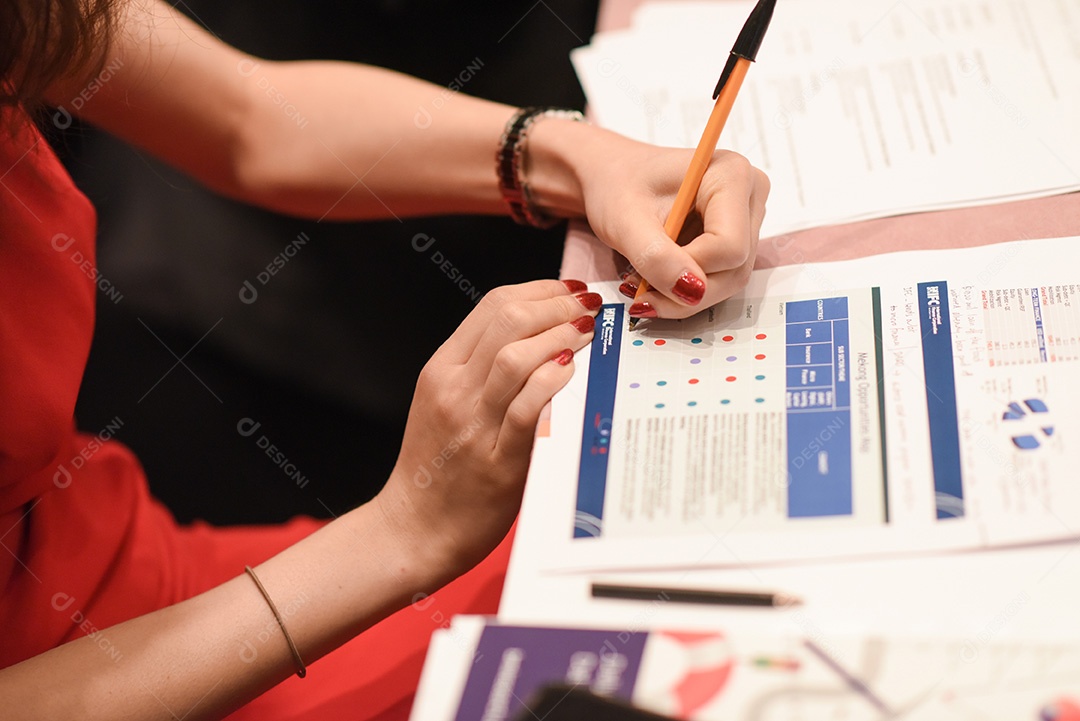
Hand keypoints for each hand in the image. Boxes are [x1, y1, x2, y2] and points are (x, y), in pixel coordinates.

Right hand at [373, 279, 599, 580]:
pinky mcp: (496, 461)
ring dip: (561, 335)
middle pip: (508, 320)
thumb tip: (536, 334)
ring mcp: (472, 424)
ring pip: (516, 356)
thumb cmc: (437, 469)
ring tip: (587, 332)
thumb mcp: (445, 404)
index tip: (569, 290)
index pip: (492, 306)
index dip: (539, 290)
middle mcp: (453, 389)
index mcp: (441, 370)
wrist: (414, 530)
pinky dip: (551, 381)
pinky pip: (526, 408)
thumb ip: (481, 370)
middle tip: (588, 306)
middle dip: (557, 304)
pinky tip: (571, 371)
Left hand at [575, 128, 768, 318]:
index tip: (647, 272)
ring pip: (729, 278)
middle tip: (640, 291)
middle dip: (686, 291)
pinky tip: (657, 278)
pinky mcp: (736, 237)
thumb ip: (656, 257)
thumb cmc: (617, 185)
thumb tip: (691, 292)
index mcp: (731, 175)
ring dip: (684, 296)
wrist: (612, 176)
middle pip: (734, 268)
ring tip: (643, 284)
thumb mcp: (625, 221)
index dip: (689, 269)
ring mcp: (746, 218)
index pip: (729, 246)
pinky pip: (721, 277)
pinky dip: (686, 289)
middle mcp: (748, 195)